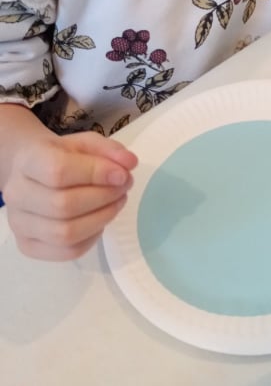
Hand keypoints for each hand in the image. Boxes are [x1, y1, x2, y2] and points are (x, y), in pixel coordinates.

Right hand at [3, 131, 136, 260]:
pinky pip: (68, 251)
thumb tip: (129, 163)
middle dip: (104, 197)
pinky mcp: (28, 246)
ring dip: (102, 218)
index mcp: (27, 161)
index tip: (122, 174)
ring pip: (66, 233)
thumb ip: (109, 150)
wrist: (34, 173)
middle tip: (124, 186)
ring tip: (117, 201)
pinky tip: (101, 218)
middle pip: (63, 205)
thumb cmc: (62, 156)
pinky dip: (93, 237)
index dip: (95, 173)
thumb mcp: (86, 143)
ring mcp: (19, 224)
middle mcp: (16, 194)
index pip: (57, 171)